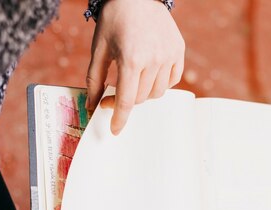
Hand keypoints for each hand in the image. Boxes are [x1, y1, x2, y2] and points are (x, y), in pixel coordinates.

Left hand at [86, 0, 185, 134]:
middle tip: (111, 94)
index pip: (127, 100)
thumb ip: (94, 79)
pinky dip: (160, 83)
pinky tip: (149, 74)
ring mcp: (169, 55)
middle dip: (125, 102)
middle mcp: (154, 59)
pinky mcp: (178, 51)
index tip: (115, 130)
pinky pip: (172, 80)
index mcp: (131, 59)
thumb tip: (91, 105)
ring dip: (143, 93)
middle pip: (141, 98)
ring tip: (131, 80)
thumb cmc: (115, 19)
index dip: (120, 118)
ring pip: (157, 92)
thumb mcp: (99, 48)